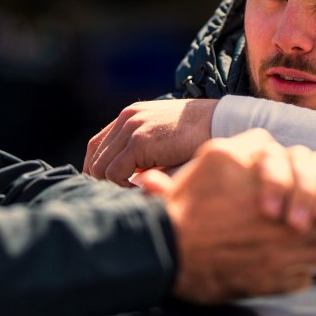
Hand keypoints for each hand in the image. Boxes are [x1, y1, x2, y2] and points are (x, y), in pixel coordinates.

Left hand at [84, 99, 217, 185]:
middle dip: (102, 183)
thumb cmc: (199, 136)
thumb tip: (131, 183)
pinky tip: (141, 194)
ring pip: (101, 168)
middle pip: (95, 158)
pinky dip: (123, 188)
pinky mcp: (139, 141)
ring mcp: (130, 128)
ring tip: (135, 197)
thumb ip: (144, 156)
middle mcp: (126, 119)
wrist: (220, 122)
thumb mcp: (164, 142)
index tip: (106, 190)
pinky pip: (115, 173)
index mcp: (130, 117)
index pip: (97, 146)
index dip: (96, 170)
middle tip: (120, 199)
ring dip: (113, 187)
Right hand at [136, 130, 315, 303]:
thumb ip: (254, 145)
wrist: (170, 249)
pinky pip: (306, 279)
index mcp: (291, 193)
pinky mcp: (278, 286)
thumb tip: (271, 142)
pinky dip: (297, 270)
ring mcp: (291, 260)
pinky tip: (275, 260)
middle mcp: (298, 226)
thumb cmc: (192, 202)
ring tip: (303, 238)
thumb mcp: (218, 156)